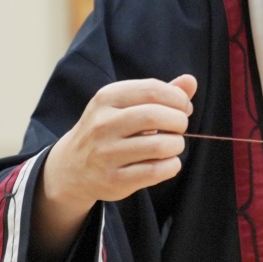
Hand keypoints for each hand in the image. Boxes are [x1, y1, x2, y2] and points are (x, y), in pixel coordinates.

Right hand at [32, 75, 196, 261]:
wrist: (71, 167)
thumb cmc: (109, 130)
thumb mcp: (125, 105)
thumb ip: (159, 93)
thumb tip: (191, 81)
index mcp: (106, 98)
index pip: (153, 90)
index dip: (178, 98)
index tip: (183, 107)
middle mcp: (103, 124)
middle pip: (157, 116)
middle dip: (179, 121)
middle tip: (179, 127)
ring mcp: (107, 153)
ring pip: (161, 146)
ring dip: (177, 145)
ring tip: (172, 145)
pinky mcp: (114, 179)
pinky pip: (157, 171)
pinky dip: (172, 165)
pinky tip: (167, 162)